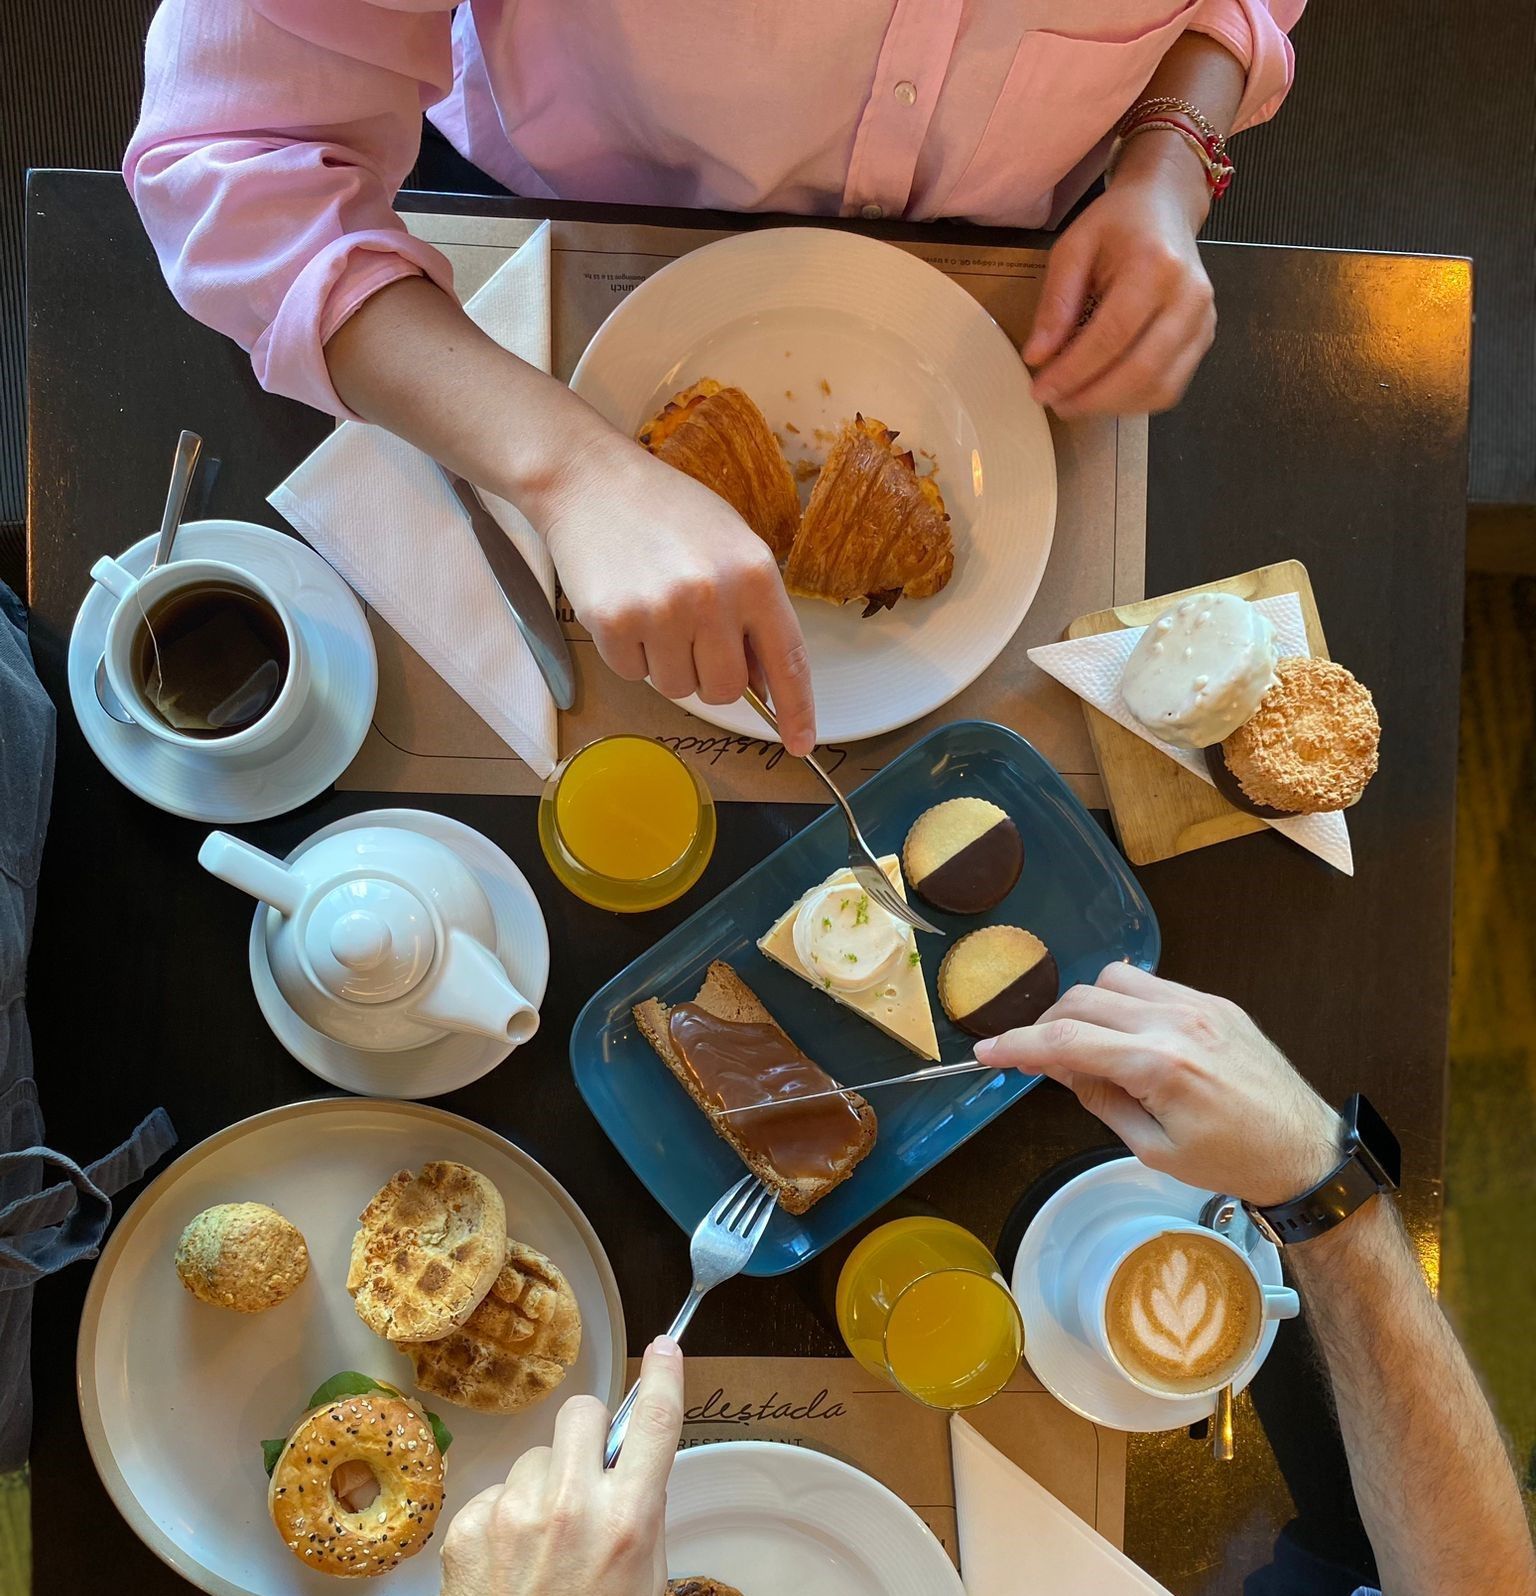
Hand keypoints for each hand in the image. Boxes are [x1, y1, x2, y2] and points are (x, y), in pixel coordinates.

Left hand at [441, 1337, 683, 1595]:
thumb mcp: (643, 1578)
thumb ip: (640, 1514)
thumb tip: (631, 1463)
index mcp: (627, 1519)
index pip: (656, 1423)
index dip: (665, 1375)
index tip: (665, 1348)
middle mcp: (571, 1506)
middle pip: (582, 1414)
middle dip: (586, 1437)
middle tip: (586, 1475)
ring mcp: (514, 1513)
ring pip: (534, 1455)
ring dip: (541, 1484)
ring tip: (542, 1543)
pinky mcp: (468, 1527)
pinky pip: (495, 1491)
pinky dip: (503, 1517)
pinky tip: (509, 1561)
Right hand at [537, 431, 815, 754]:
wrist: (591, 481)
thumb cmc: (669, 514)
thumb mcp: (733, 547)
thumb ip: (755, 612)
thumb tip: (764, 682)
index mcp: (756, 575)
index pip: (788, 660)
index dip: (796, 710)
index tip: (799, 743)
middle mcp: (714, 596)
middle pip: (725, 690)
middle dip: (710, 675)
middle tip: (691, 634)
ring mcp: (662, 612)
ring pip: (678, 688)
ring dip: (666, 662)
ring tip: (654, 608)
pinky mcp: (615, 624)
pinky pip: (633, 674)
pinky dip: (629, 652)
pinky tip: (626, 605)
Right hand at [975, 964, 1342, 1205]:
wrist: (1305, 1152)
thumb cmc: (1232, 1162)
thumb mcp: (1154, 1148)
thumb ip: (1100, 1099)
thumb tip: (1059, 1068)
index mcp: (1160, 1065)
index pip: (1067, 1041)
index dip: (1018, 1045)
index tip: (987, 1052)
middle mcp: (1177, 1021)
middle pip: (1083, 999)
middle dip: (1048, 1025)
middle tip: (1037, 1057)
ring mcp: (1199, 1005)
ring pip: (1114, 979)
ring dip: (1086, 1006)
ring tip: (1087, 1044)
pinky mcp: (1216, 1002)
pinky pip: (1152, 985)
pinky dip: (1124, 1002)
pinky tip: (1127, 1034)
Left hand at [1022, 158, 1214, 417]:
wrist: (1167, 208)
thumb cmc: (1117, 225)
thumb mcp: (1074, 247)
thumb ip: (1055, 302)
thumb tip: (1037, 358)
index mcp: (1156, 266)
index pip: (1112, 336)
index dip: (1073, 372)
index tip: (1040, 391)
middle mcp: (1189, 297)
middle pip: (1141, 370)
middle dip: (1092, 397)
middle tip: (1055, 403)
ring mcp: (1204, 320)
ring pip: (1159, 387)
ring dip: (1111, 405)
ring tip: (1074, 400)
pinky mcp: (1205, 338)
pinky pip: (1170, 387)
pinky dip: (1133, 401)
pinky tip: (1104, 393)